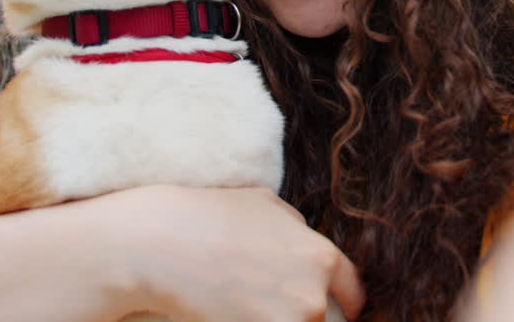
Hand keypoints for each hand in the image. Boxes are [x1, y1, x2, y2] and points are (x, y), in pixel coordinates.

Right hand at [111, 185, 364, 320]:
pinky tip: (232, 317)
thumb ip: (296, 227)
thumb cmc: (208, 217)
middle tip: (265, 302)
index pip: (353, 292)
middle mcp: (311, 296)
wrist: (160, 245)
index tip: (343, 312)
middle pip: (320, 318)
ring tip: (242, 306)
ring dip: (274, 320)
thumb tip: (307, 240)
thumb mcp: (264, 203)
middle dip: (299, 313)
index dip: (348, 303)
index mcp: (321, 257)